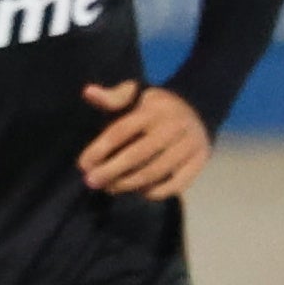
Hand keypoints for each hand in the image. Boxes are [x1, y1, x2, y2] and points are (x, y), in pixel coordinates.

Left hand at [79, 81, 211, 198]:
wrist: (199, 110)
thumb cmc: (155, 107)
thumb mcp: (136, 95)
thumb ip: (112, 97)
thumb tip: (88, 92)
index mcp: (153, 109)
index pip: (121, 131)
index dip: (99, 150)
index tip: (82, 165)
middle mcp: (173, 126)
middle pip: (136, 155)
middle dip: (110, 171)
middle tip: (91, 182)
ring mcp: (190, 144)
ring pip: (154, 172)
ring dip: (127, 184)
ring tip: (109, 188)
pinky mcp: (200, 161)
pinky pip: (174, 185)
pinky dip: (154, 192)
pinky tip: (138, 191)